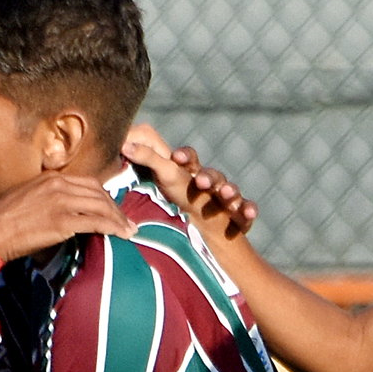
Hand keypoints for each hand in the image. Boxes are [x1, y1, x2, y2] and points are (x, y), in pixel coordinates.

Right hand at [0, 170, 134, 261]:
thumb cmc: (5, 220)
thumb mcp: (29, 198)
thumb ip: (49, 198)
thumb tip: (65, 210)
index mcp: (51, 177)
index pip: (89, 183)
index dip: (105, 196)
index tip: (114, 208)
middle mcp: (58, 185)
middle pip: (99, 193)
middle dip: (116, 208)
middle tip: (127, 221)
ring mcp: (61, 202)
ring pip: (101, 207)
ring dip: (118, 219)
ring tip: (129, 230)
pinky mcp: (62, 221)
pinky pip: (96, 223)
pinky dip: (113, 228)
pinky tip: (121, 235)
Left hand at [120, 133, 256, 241]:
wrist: (207, 228)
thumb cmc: (180, 197)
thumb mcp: (163, 179)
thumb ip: (147, 161)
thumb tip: (123, 144)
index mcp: (190, 171)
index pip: (188, 158)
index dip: (185, 156)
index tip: (177, 158)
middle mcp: (210, 181)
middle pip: (213, 174)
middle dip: (208, 177)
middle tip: (200, 182)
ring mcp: (226, 197)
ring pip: (231, 190)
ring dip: (230, 191)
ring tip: (226, 195)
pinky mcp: (240, 215)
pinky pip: (247, 210)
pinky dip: (249, 210)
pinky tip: (248, 214)